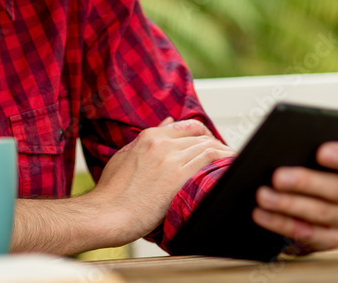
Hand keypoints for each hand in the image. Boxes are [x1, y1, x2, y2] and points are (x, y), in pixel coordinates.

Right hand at [87, 118, 234, 244]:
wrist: (106, 213)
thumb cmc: (111, 192)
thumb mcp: (124, 156)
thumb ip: (144, 140)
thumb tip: (166, 122)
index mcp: (148, 137)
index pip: (186, 126)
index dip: (203, 134)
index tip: (209, 144)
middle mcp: (161, 143)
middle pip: (200, 136)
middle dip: (216, 144)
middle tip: (224, 156)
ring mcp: (170, 159)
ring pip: (207, 146)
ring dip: (223, 153)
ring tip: (231, 162)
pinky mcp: (179, 177)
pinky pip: (209, 160)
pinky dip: (224, 160)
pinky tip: (229, 167)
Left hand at [252, 142, 337, 251]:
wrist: (302, 201)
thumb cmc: (304, 166)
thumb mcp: (306, 154)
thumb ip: (299, 148)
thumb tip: (273, 148)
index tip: (321, 152)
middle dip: (305, 182)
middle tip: (277, 177)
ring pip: (320, 212)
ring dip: (288, 204)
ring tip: (262, 195)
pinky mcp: (331, 238)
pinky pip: (307, 233)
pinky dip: (280, 223)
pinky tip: (261, 214)